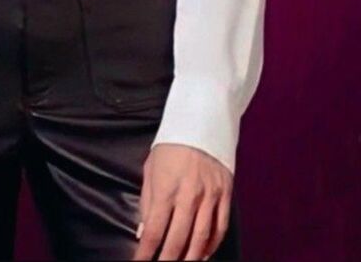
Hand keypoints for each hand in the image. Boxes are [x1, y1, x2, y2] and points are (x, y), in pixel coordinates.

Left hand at [133, 143, 232, 260]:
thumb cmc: (171, 145)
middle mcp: (189, 194)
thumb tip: (143, 233)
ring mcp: (210, 195)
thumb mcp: (151, 169)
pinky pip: (220, 227)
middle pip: (178, 240)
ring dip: (190, 258)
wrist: (202, 120)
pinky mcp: (225, 193)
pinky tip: (203, 253)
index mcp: (166, 187)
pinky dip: (212, 245)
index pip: (154, 231)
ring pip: (201, 239)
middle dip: (167, 261)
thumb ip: (147, 203)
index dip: (146, 254)